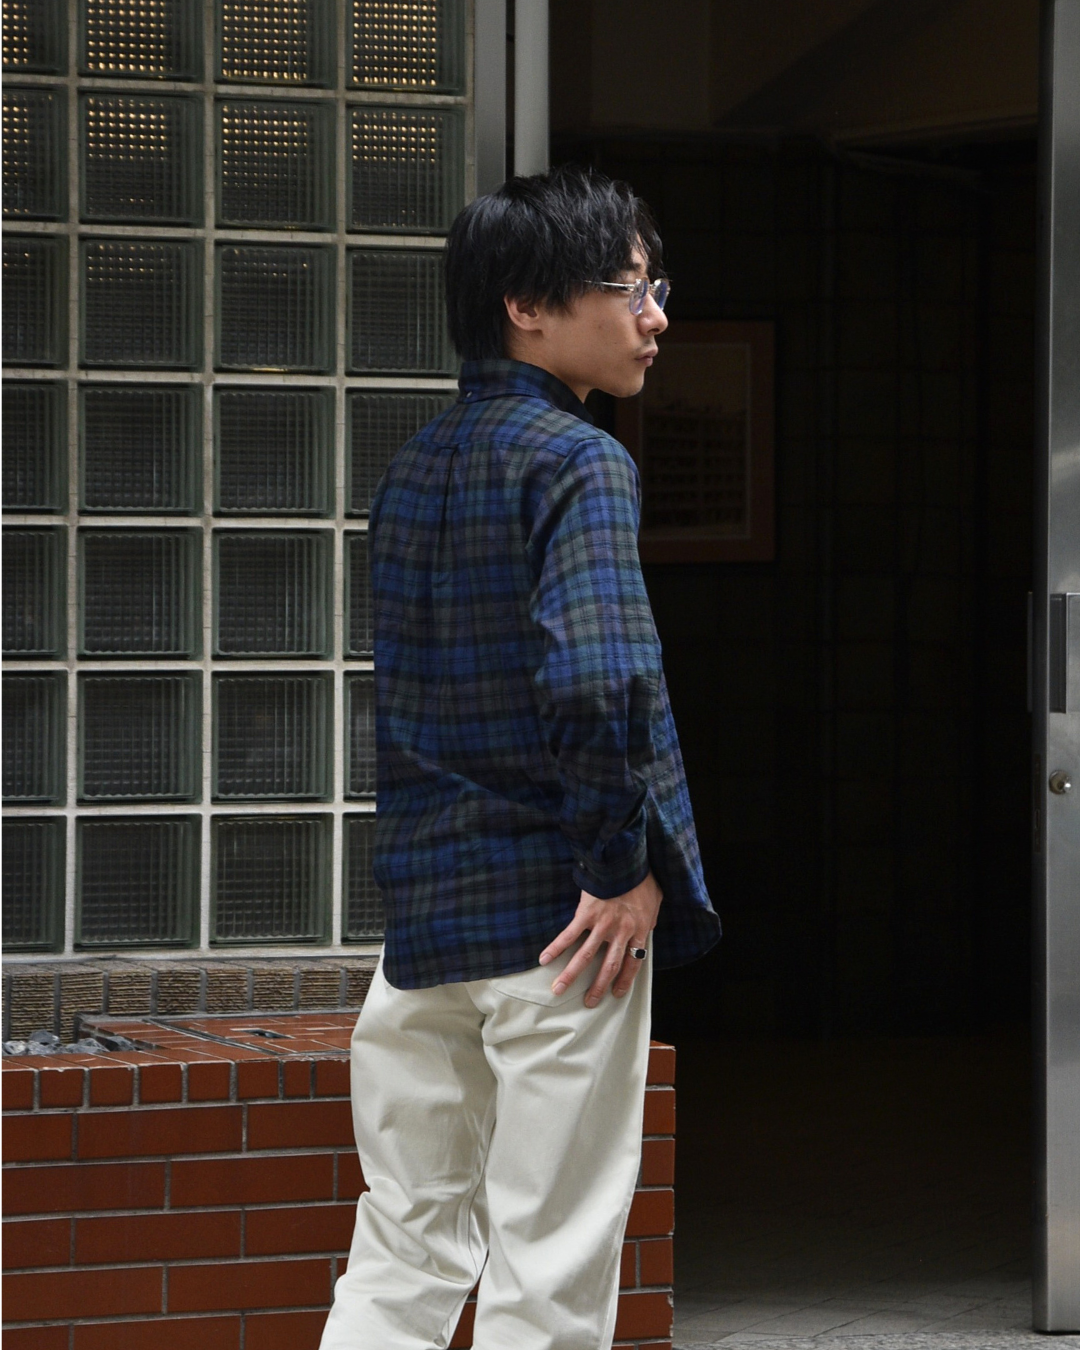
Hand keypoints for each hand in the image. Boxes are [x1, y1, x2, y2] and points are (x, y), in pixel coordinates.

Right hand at [539, 871, 661, 1006]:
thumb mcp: (655, 901)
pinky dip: (556, 947)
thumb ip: (650, 918)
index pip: (633, 962)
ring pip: (585, 956)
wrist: (626, 859)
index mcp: (639, 930)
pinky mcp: (586, 913)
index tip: (616, 993)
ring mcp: (602, 924)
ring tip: (558, 989)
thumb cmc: (642, 878)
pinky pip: (569, 934)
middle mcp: (621, 932)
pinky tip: (544, 959)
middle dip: (598, 987)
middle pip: (609, 966)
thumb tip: (649, 928)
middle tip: (588, 1002)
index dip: (625, 980)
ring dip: (571, 975)